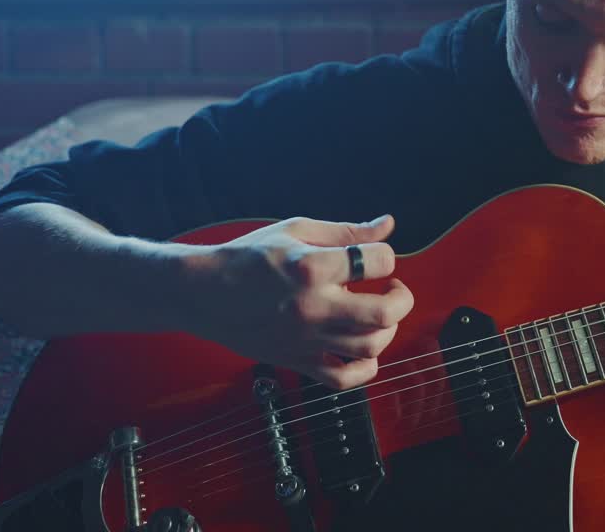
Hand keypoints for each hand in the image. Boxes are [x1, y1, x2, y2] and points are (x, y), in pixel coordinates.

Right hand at [182, 214, 413, 389]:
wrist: (203, 292)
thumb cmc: (248, 257)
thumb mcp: (296, 230)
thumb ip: (346, 231)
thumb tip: (387, 225)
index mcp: (311, 266)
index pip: (377, 261)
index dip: (385, 257)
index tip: (375, 259)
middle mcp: (311, 305)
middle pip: (383, 313)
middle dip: (401, 299)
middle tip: (393, 289)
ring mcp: (305, 338)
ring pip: (369, 347)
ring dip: (386, 331)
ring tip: (376, 315)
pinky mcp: (296, 360)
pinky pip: (342, 379)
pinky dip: (364, 370)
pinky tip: (364, 351)